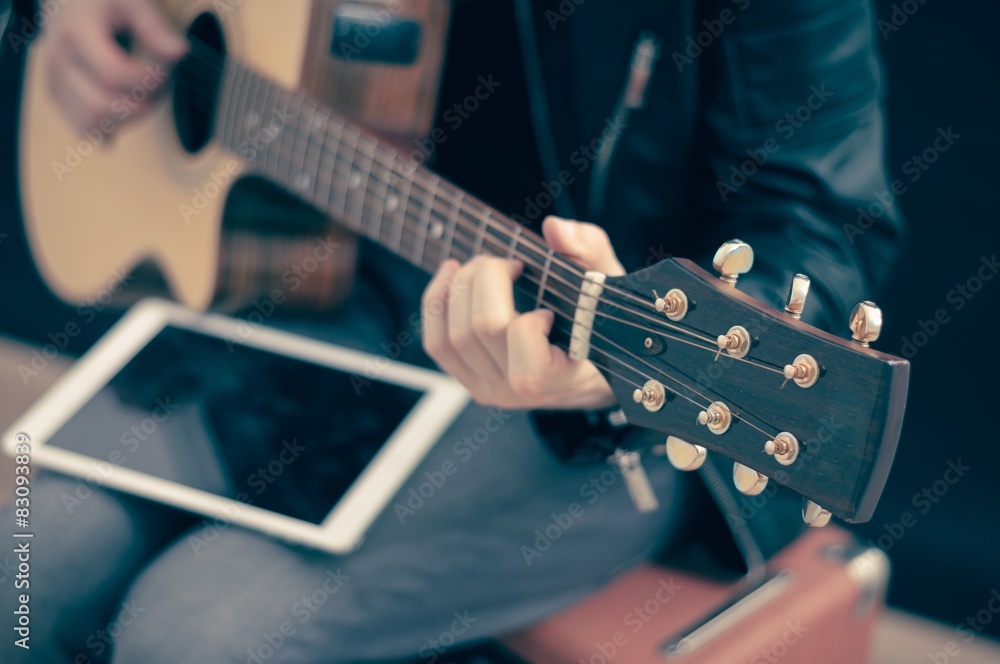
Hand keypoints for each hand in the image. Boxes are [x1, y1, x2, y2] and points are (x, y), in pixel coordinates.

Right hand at [44, 0, 187, 132]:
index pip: (113, 75)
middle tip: (159, 87)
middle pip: (102, 105)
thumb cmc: (105, 2)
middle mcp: (59, 60)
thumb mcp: (132, 2)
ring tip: (145, 96)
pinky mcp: (58, 97)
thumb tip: (179, 52)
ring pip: (92, 123)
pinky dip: (111, 127)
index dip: (147, 81)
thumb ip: (154, 26)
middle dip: (140, 104)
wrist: (70, 1)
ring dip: (127, 119)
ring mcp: (55, 81)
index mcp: (76, 34)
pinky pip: (84, 129)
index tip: (167, 74)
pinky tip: (128, 110)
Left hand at [422, 216, 625, 409]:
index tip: (547, 309)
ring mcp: (489, 389)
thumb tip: (554, 228)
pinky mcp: (468, 380)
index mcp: (560, 381)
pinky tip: (452, 274)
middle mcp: (518, 393)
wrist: (588, 368)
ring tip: (482, 264)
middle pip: (481, 332)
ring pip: (451, 337)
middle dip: (486, 279)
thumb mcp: (607, 285)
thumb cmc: (600, 325)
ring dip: (460, 286)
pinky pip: (436, 343)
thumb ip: (589, 251)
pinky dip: (437, 301)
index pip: (528, 369)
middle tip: (506, 262)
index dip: (529, 326)